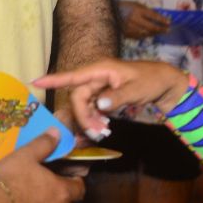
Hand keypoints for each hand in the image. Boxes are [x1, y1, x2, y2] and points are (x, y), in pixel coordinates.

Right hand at [0, 131, 84, 202]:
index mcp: (61, 192)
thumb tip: (57, 132)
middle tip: (44, 186)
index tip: (66, 176)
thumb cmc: (10, 179)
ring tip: (28, 200)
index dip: (75, 182)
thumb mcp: (25, 155)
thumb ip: (44, 144)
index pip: (80, 189)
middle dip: (59, 196)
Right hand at [35, 58, 190, 139]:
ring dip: (89, 121)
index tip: (35, 82)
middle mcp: (97, 76)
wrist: (166, 84)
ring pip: (84, 105)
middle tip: (98, 133)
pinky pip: (92, 109)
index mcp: (102, 69)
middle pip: (78, 97)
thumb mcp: (138, 89)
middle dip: (84, 116)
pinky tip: (104, 127)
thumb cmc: (153, 80)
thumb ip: (118, 97)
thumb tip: (99, 104)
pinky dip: (95, 119)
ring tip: (103, 132)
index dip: (54, 79)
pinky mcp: (104, 96)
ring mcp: (100, 86)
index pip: (74, 75)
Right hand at [118, 1, 170, 39]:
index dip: (162, 20)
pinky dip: (145, 35)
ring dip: (154, 33)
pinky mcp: (127, 34)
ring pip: (146, 33)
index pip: (153, 16)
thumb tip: (158, 17)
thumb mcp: (136, 4)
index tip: (169, 22)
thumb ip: (146, 10)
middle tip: (167, 30)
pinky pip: (139, 37)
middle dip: (160, 29)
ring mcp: (130, 28)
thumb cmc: (125, 6)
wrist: (110, 12)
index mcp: (137, 10)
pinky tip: (150, 34)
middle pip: (151, 27)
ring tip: (159, 32)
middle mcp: (134, 19)